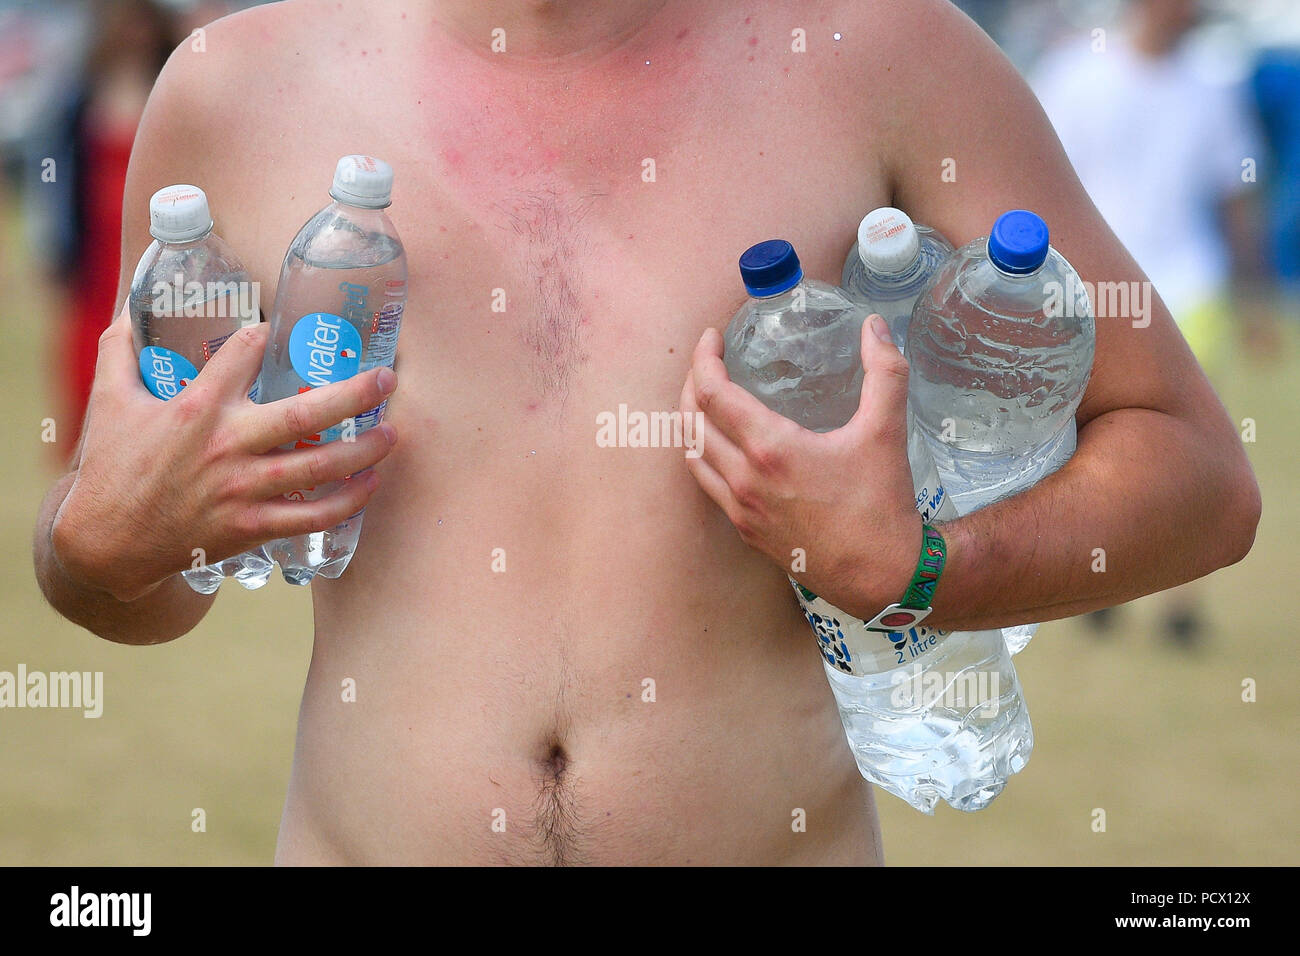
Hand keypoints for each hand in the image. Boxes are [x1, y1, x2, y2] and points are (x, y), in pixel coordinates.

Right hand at [51, 304, 398, 600]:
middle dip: (355, 393)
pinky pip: (313, 517)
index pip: (243, 354)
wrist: (107, 544)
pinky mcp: (252, 527)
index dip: (263, 335)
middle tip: (387, 379)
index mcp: (196, 408)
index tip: (280, 328)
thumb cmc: (112, 468)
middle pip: (305, 414)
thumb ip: (120, 351)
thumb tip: (130, 309)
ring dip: (364, 450)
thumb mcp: (107, 401)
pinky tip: (369, 485)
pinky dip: (348, 503)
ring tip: (391, 433)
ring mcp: (244, 490)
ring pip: (320, 466)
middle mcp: (228, 446)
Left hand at [679, 314, 920, 618]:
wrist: (882, 576)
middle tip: (708, 363)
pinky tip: (721, 445)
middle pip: (691, 421)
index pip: (713, 393)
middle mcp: (744, 479)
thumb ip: (884, 372)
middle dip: (692, 384)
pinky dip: (702, 455)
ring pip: (691, 455)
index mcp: (771, 449)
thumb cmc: (882, 504)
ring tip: (706, 399)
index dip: (704, 359)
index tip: (712, 338)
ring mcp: (740, 509)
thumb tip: (874, 325)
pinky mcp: (745, 531)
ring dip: (690, 421)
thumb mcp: (886, 431)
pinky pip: (707, 485)